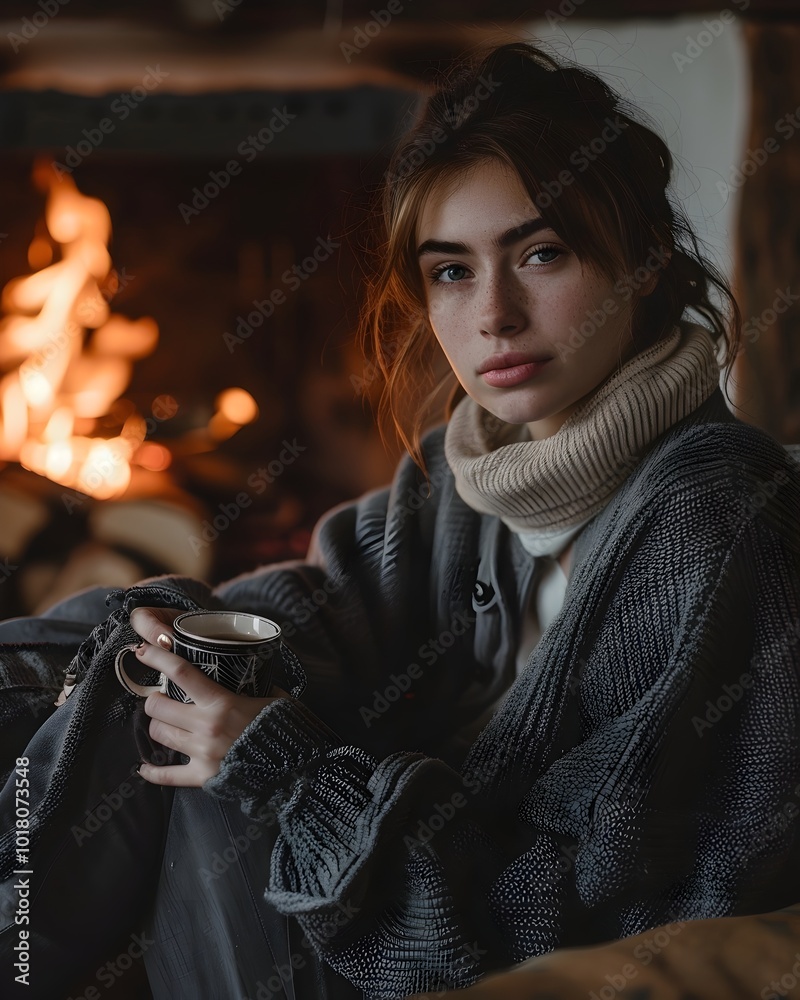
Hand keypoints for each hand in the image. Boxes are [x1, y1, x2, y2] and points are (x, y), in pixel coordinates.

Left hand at [129, 606, 285, 786]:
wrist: (294, 768)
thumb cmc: (285, 728)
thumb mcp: (273, 697)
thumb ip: (257, 684)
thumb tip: (253, 669)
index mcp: (221, 702)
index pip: (180, 673)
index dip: (157, 658)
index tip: (143, 651)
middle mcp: (206, 726)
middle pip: (158, 706)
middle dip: (154, 699)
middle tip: (161, 697)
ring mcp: (201, 753)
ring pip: (158, 734)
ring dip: (158, 726)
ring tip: (165, 723)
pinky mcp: (203, 776)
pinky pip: (167, 776)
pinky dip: (152, 772)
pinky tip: (144, 768)